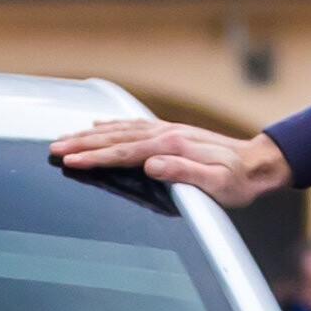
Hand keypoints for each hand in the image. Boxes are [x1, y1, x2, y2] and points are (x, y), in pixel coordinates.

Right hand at [50, 116, 291, 206]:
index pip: (124, 152)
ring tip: (63, 137)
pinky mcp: (169, 133)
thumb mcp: (217, 184)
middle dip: (80, 143)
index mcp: (172, 146)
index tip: (68, 160)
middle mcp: (166, 133)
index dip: (94, 157)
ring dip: (89, 134)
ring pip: (119, 129)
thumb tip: (151, 165)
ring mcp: (166, 130)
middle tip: (52, 147)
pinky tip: (97, 126)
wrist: (258, 163)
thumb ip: (184, 172)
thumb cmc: (238, 181)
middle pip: (114, 137)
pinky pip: (131, 125)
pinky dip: (110, 125)